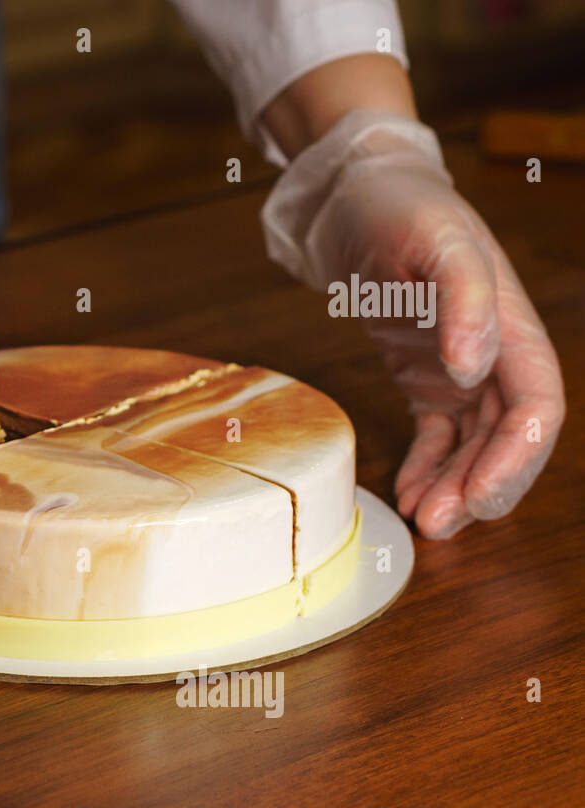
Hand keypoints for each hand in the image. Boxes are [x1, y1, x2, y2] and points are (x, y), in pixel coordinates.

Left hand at [262, 110, 564, 538]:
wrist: (356, 198)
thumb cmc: (398, 210)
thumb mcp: (431, 241)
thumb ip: (463, 298)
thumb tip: (476, 366)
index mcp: (511, 322)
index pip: (536, 405)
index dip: (517, 456)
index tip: (479, 493)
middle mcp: (494, 353)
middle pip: (510, 437)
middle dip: (482, 485)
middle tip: (440, 523)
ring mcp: (461, 370)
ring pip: (474, 445)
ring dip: (455, 485)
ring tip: (422, 521)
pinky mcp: (427, 380)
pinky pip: (438, 437)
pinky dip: (428, 468)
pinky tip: (408, 494)